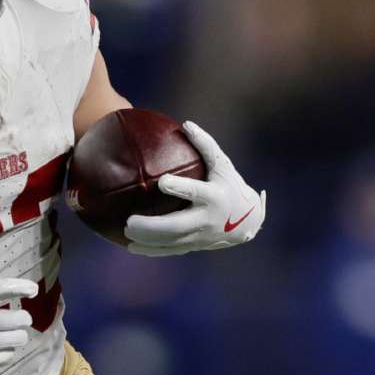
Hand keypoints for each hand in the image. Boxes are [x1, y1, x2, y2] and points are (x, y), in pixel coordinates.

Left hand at [124, 121, 265, 256]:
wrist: (248, 220)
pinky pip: (171, 251)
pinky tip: (131, 247)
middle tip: (129, 221)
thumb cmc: (229, 185)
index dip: (180, 187)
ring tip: (125, 233)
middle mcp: (207, 220)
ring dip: (147, 241)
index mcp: (214, 197)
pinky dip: (152, 251)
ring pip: (171, 243)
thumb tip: (186, 124)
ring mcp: (201, 236)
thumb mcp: (223, 165)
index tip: (161, 181)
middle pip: (177, 226)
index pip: (195, 192)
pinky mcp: (196, 246)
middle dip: (153, 227)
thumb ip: (206, 145)